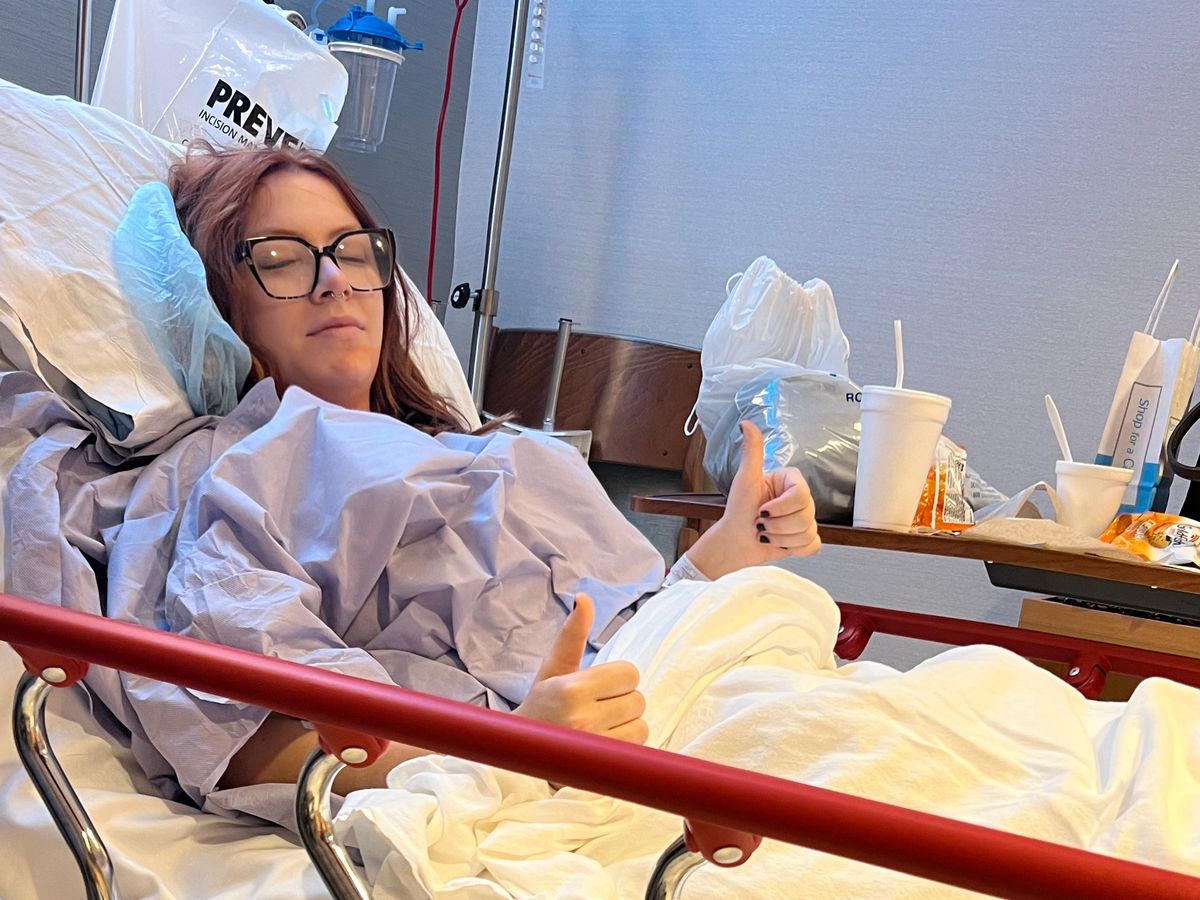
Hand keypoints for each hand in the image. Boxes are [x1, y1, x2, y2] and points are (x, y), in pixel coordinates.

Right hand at [514, 594, 648, 744]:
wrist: (519, 755)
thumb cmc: (540, 706)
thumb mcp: (553, 669)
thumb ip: (572, 634)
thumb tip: (584, 598)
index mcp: (571, 689)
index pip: (629, 673)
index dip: (618, 678)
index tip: (599, 686)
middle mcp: (583, 719)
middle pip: (638, 699)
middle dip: (622, 700)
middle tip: (599, 706)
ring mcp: (593, 748)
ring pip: (641, 724)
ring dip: (626, 724)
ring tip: (602, 726)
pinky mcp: (601, 769)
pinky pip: (638, 747)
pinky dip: (628, 745)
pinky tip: (605, 742)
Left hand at [686, 421, 820, 579]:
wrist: (735, 541)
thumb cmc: (738, 510)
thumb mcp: (744, 479)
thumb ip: (752, 451)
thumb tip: (747, 424)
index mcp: (790, 481)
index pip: (801, 494)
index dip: (781, 507)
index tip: (763, 508)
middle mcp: (800, 499)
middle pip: (806, 515)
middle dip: (778, 525)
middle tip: (761, 522)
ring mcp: (804, 518)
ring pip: (808, 531)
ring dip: (781, 537)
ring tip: (766, 532)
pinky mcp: (805, 538)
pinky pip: (812, 545)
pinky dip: (793, 548)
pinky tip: (779, 542)